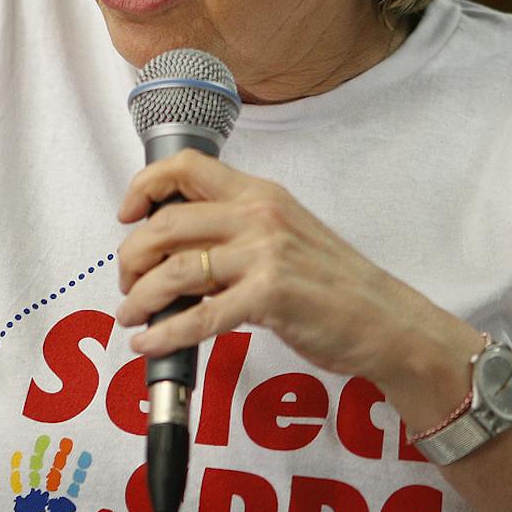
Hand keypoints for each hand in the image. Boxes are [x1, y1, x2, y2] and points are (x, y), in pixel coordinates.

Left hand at [112, 150, 481, 409]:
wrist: (384, 319)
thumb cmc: (333, 283)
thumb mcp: (285, 234)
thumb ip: (236, 230)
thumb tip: (174, 245)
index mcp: (261, 193)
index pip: (188, 167)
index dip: (144, 185)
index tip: (126, 214)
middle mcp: (259, 215)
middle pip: (166, 223)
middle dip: (132, 257)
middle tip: (127, 283)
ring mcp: (266, 254)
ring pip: (175, 270)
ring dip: (140, 298)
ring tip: (131, 316)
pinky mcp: (271, 296)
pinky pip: (199, 316)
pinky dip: (164, 334)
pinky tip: (149, 344)